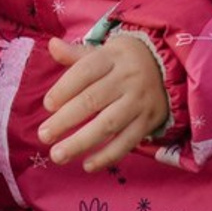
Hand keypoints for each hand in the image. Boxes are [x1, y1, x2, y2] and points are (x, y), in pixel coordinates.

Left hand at [38, 34, 168, 171]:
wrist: (168, 66)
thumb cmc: (124, 61)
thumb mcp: (104, 51)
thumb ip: (77, 54)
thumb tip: (52, 45)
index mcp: (113, 57)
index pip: (85, 71)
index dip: (65, 88)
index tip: (47, 105)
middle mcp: (127, 78)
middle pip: (93, 100)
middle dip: (65, 120)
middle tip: (43, 135)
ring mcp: (139, 102)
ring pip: (108, 124)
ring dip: (81, 142)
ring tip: (57, 155)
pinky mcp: (148, 122)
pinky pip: (127, 142)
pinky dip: (107, 156)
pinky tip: (87, 165)